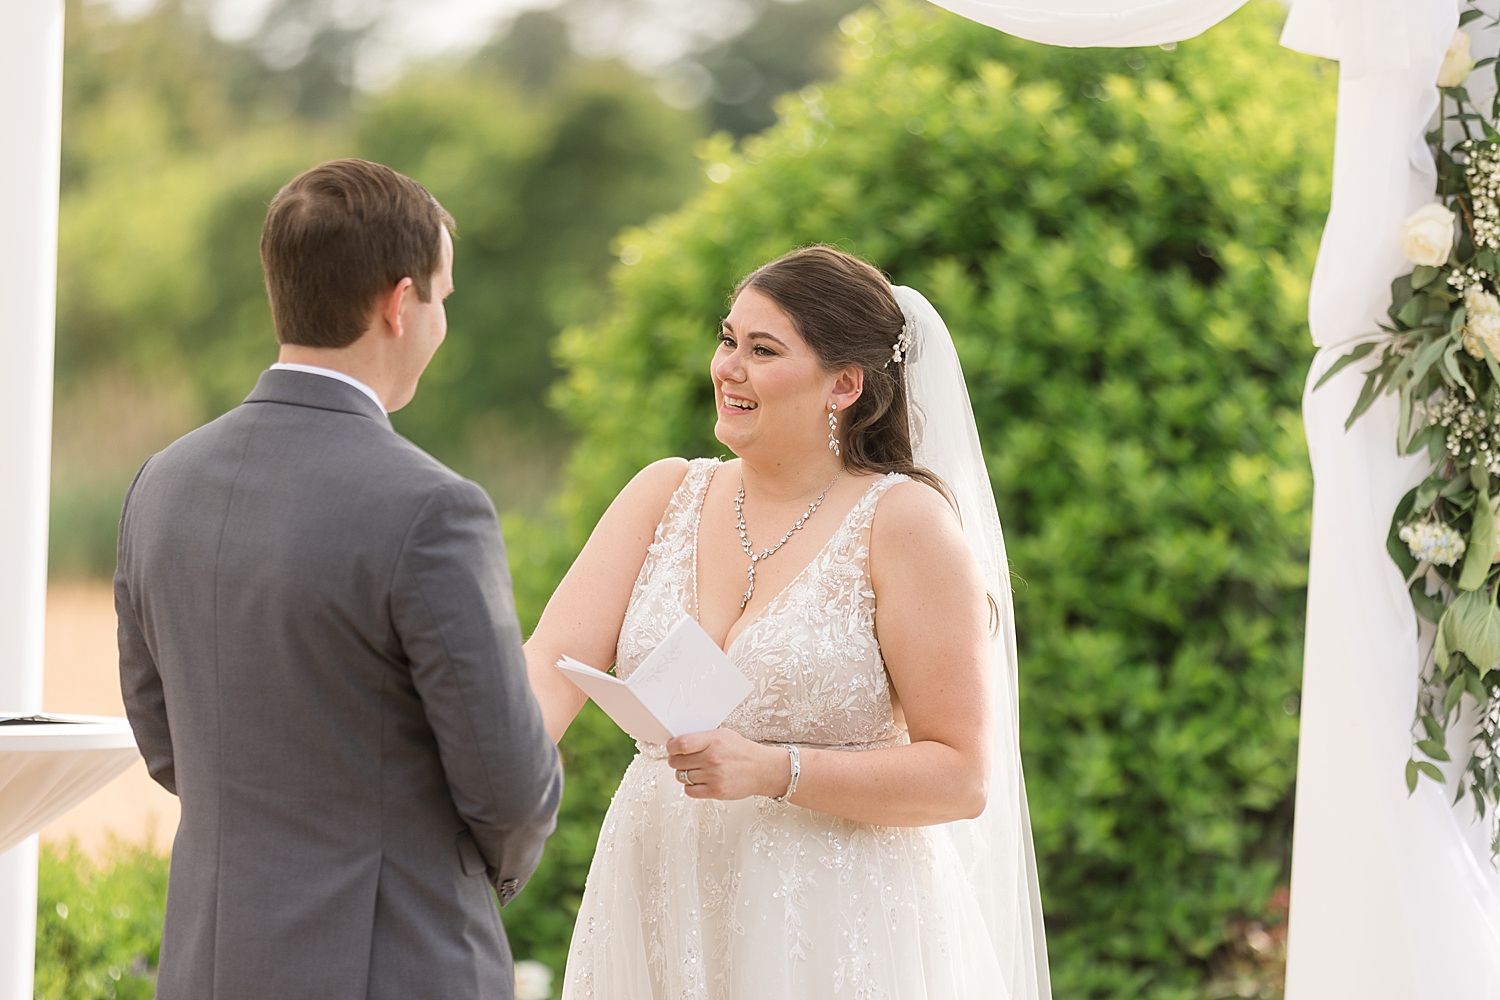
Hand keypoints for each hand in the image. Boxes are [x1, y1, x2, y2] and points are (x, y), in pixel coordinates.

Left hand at [666, 729, 789, 800]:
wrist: (762, 769)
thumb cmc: (742, 751)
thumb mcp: (723, 735)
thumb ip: (702, 738)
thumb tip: (677, 743)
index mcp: (713, 740)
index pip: (680, 744)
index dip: (671, 747)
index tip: (672, 748)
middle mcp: (712, 758)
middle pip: (676, 762)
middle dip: (676, 760)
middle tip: (683, 760)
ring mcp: (713, 776)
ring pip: (681, 776)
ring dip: (684, 774)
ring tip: (696, 770)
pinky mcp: (716, 791)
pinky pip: (689, 791)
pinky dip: (691, 787)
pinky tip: (700, 781)